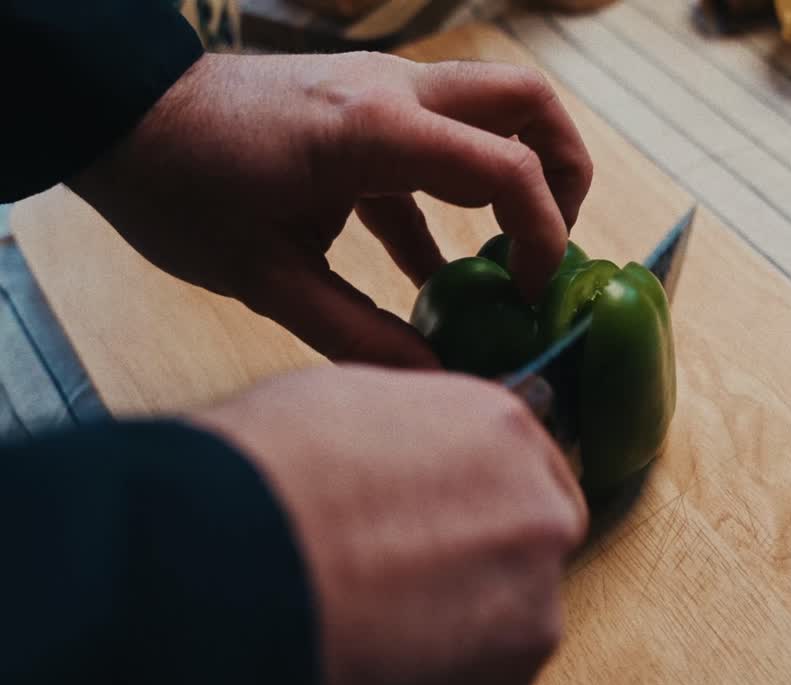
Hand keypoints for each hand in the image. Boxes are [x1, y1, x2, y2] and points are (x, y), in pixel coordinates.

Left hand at [70, 52, 592, 367]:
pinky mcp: (363, 108)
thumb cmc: (178, 187)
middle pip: (529, 103)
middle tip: (552, 248)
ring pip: (492, 110)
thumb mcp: (264, 276)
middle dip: (566, 172)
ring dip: (516, 177)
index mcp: (375, 131)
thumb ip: (359, 333)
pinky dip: (452, 202)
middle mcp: (394, 93)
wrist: (117, 116)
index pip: (507, 168)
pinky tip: (434, 274)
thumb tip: (436, 379)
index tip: (532, 298)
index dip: (543, 237)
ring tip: (506, 265)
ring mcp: (382, 91)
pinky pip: (437, 145)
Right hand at [189, 365, 586, 684]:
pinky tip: (376, 667)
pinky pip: (482, 684)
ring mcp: (531, 605)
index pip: (528, 470)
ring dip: (464, 628)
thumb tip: (411, 457)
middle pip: (531, 546)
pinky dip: (442, 684)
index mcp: (505, 430)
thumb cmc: (265, 475)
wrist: (226, 567)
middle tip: (408, 583)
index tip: (447, 524)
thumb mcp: (349, 402)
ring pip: (512, 622)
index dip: (483, 501)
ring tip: (376, 630)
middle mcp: (538, 514)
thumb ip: (415, 431)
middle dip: (485, 564)